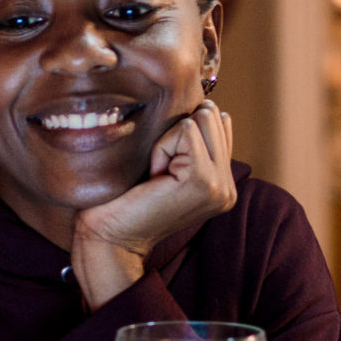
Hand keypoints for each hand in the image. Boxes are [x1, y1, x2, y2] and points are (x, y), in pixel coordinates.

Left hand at [70, 102, 235, 308]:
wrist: (110, 236)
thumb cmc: (128, 199)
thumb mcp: (169, 167)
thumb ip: (194, 144)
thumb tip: (205, 104)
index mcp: (224, 183)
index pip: (220, 124)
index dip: (184, 134)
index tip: (165, 168)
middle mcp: (229, 187)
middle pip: (213, 116)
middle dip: (178, 134)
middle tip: (160, 171)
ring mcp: (221, 186)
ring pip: (202, 120)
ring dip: (169, 141)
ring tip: (158, 174)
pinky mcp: (204, 180)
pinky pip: (186, 131)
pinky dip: (162, 147)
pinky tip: (154, 176)